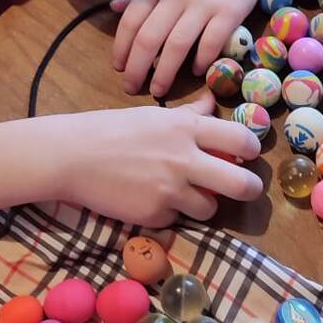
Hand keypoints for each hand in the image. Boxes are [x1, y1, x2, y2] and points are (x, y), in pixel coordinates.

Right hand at [57, 93, 262, 226]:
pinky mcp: (155, 215)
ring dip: (203, 204)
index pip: (241, 139)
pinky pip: (176, 219)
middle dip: (250, 189)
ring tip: (184, 194)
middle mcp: (184, 159)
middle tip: (246, 189)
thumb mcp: (153, 116)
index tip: (246, 155)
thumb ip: (188, 115)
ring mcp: (170, 190)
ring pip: (210, 208)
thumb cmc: (111, 130)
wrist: (71, 156)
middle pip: (241, 184)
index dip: (250, 150)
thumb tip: (212, 102)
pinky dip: (169, 213)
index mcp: (186, 128)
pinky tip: (149, 198)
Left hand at [111, 0, 263, 96]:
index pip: (131, 21)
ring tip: (158, 91)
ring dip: (164, 74)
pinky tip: (196, 72)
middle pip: (149, 38)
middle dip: (136, 68)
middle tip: (131, 88)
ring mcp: (203, 3)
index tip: (119, 68)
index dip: (121, 48)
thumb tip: (114, 7)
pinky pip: (210, 43)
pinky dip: (201, 61)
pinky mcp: (229, 12)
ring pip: (176, 46)